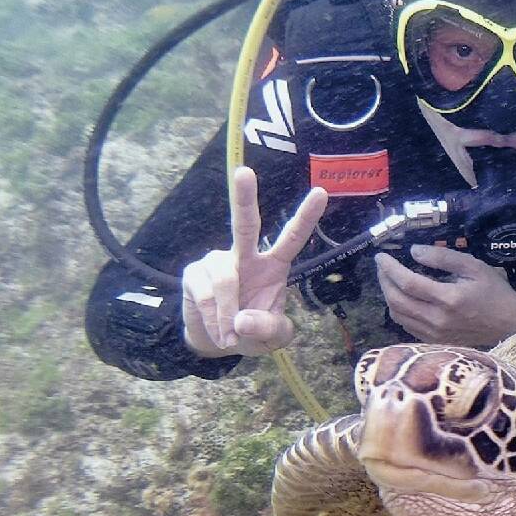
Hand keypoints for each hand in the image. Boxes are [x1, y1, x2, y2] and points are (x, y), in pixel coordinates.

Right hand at [181, 167, 328, 357]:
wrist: (217, 343)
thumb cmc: (252, 331)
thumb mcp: (272, 336)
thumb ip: (268, 329)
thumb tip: (241, 320)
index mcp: (274, 265)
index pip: (292, 238)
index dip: (306, 217)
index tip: (321, 193)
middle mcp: (245, 256)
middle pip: (245, 224)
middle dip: (244, 198)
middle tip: (244, 172)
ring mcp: (217, 261)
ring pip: (225, 280)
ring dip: (227, 315)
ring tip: (231, 337)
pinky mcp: (194, 274)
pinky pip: (205, 295)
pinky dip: (213, 319)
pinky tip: (217, 330)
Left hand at [373, 244, 515, 346]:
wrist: (510, 325)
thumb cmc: (495, 293)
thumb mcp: (474, 267)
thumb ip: (443, 257)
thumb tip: (414, 251)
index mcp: (449, 298)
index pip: (407, 283)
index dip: (390, 268)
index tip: (381, 256)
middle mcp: (438, 319)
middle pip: (396, 300)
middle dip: (384, 280)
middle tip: (383, 266)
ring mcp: (435, 334)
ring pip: (398, 315)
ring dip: (388, 295)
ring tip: (390, 280)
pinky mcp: (435, 341)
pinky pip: (406, 325)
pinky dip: (399, 310)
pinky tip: (403, 298)